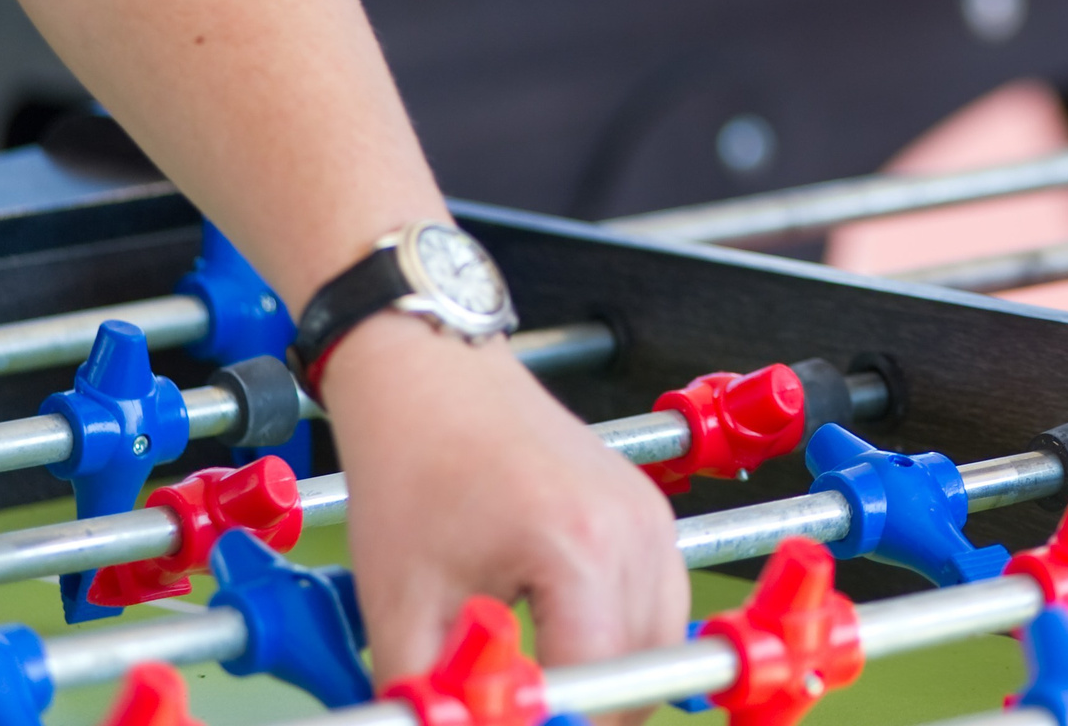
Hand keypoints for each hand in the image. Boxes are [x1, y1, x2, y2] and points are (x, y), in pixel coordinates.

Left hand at [323, 315, 688, 685]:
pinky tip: (564, 642)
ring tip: (545, 691)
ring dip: (615, 681)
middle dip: (594, 712)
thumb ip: (432, 697)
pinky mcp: (647, 511)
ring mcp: (650, 517)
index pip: (600, 687)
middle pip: (648, 672)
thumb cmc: (414, 467)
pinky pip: (660, 601)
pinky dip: (623, 638)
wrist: (433, 376)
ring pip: (664, 641)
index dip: (561, 724)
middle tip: (533, 717)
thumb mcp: (402, 604)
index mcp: (578, 549)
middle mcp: (633, 531)